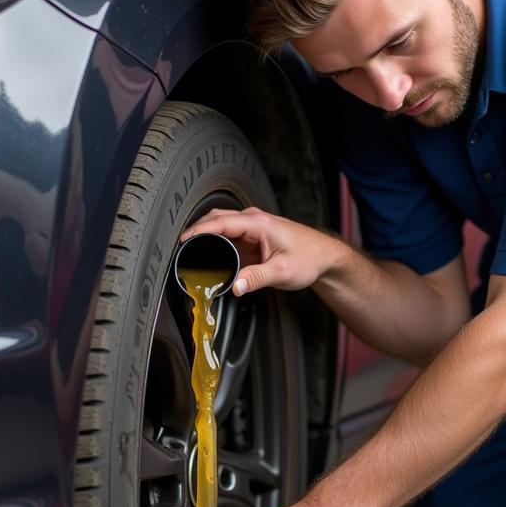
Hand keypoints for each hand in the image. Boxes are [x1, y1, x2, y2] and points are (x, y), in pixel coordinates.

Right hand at [180, 208, 341, 296]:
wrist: (324, 257)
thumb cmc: (309, 258)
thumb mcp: (282, 272)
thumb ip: (256, 278)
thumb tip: (235, 286)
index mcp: (258, 223)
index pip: (220, 222)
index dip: (198, 230)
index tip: (183, 241)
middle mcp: (253, 220)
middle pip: (215, 220)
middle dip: (196, 232)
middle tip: (181, 250)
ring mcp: (251, 228)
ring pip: (220, 227)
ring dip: (205, 237)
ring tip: (191, 254)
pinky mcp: (251, 238)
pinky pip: (228, 238)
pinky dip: (216, 245)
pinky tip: (210, 258)